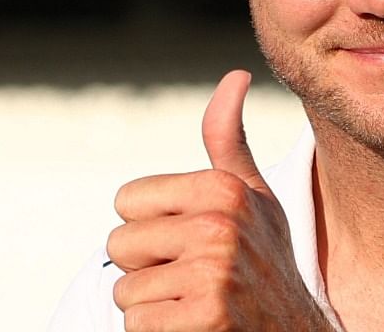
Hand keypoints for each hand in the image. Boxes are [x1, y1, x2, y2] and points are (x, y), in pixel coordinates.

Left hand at [107, 70, 330, 330]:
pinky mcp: (205, 317)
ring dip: (154, 306)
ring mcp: (213, 274)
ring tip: (196, 303)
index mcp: (223, 189)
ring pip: (125, 291)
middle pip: (119, 245)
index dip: (151, 226)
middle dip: (147, 268)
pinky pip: (136, 325)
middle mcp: (220, 225)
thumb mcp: (251, 196)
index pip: (126, 201)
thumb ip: (228, 139)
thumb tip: (235, 75)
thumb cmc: (264, 261)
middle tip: (192, 277)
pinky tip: (196, 326)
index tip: (190, 241)